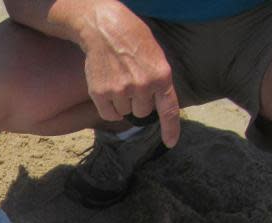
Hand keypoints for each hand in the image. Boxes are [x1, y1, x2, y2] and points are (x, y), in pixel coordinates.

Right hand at [78, 2, 179, 146]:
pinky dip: (108, 107)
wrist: (105, 30)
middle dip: (138, 102)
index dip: (170, 129)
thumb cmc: (132, 41)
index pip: (169, 110)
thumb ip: (157, 82)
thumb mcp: (155, 58)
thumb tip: (152, 109)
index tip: (170, 143)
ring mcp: (120, 91)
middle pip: (142, 112)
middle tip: (131, 82)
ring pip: (124, 112)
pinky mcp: (101, 93)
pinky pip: (108, 113)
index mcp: (161, 76)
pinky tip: (107, 89)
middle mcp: (142, 86)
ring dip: (122, 102)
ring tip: (118, 79)